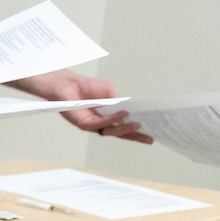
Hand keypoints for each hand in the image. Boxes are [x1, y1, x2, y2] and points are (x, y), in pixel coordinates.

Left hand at [22, 69, 151, 142]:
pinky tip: (122, 114)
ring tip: (138, 124)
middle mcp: (100, 123)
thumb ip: (118, 102)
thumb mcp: (109, 92)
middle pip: (119, 133)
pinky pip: (100, 123)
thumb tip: (129, 111)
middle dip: (135, 136)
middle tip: (149, 137)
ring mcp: (92, 124)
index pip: (123, 127)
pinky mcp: (83, 123)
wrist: (68, 83)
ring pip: (111, 131)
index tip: (151, 135)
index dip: (136, 132)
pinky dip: (112, 119)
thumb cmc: (86, 87)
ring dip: (125, 128)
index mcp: (107, 117)